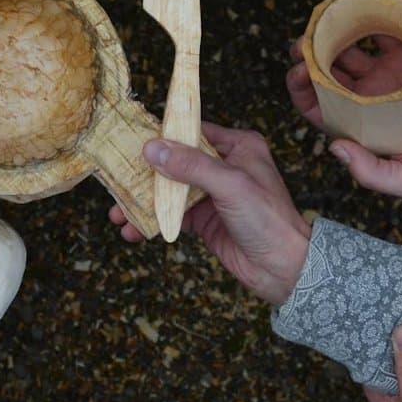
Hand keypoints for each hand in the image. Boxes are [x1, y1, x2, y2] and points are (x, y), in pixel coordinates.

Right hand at [109, 123, 311, 304]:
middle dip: (145, 175)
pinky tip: (134, 231)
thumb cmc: (269, 220)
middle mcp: (224, 165)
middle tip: (116, 183)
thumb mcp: (231, 185)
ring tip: (118, 216)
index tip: (131, 141)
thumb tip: (153, 148)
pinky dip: (152, 222)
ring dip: (144, 202)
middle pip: (175, 162)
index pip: (192, 131)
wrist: (285, 269)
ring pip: (168, 190)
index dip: (162, 136)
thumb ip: (191, 166)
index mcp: (238, 146)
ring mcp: (212, 193)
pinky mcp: (205, 219)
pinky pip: (172, 214)